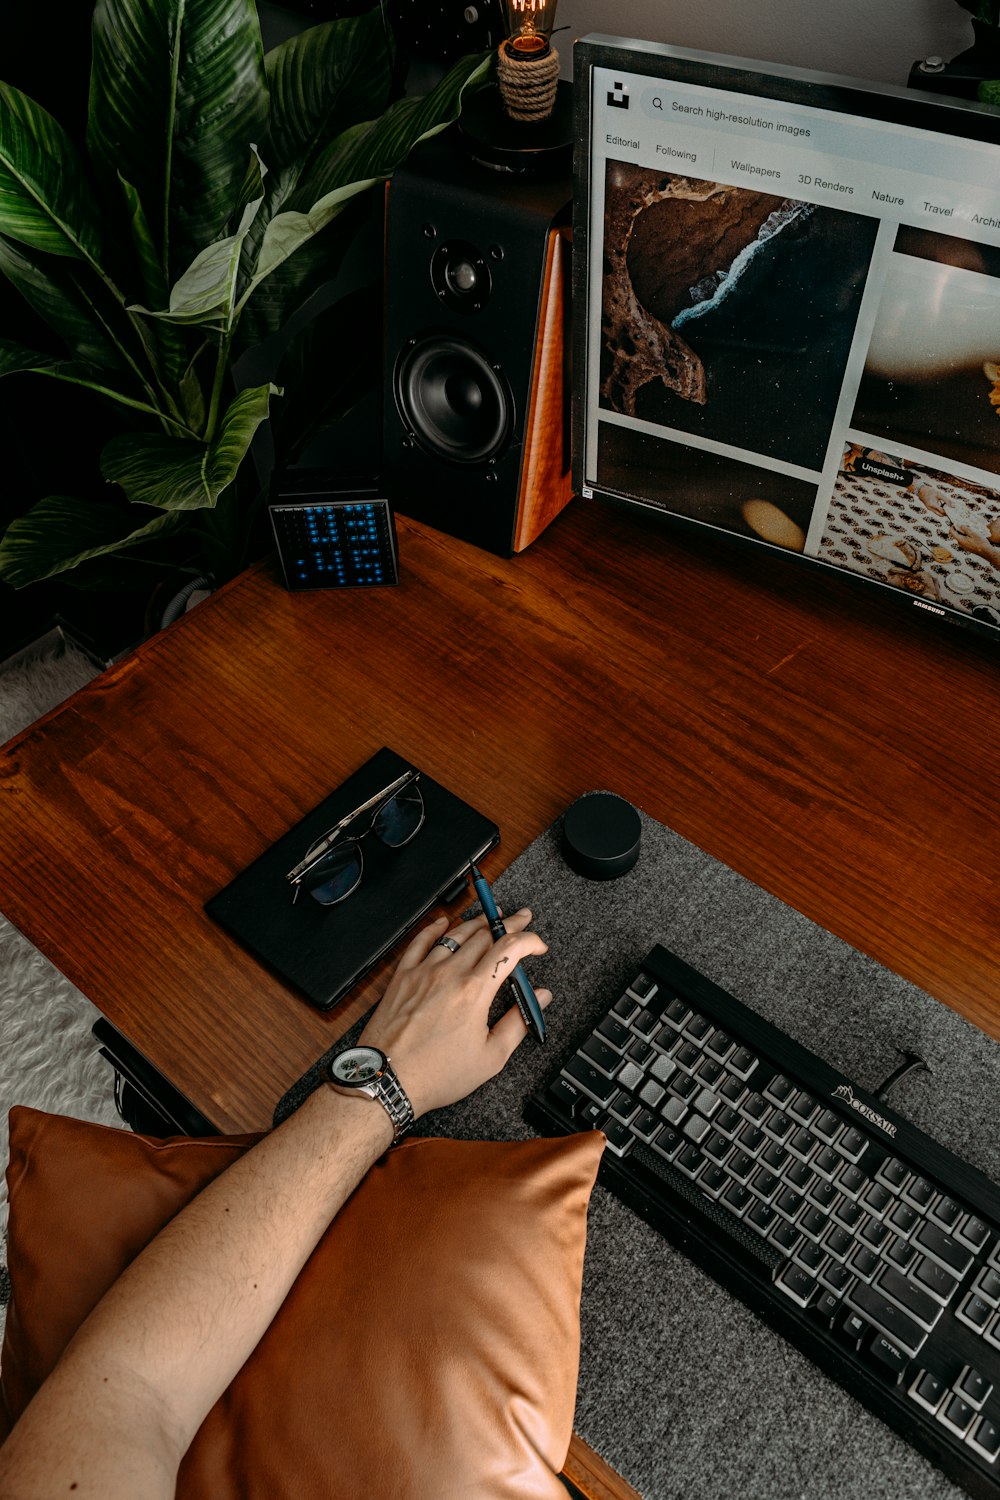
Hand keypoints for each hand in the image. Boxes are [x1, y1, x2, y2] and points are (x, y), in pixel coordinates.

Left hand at [359, 910, 552, 1117]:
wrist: (389, 1079)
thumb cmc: (436, 1074)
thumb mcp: (490, 1058)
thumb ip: (519, 1023)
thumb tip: (540, 999)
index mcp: (474, 992)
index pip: (509, 949)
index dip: (529, 940)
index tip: (538, 946)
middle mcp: (449, 974)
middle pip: (485, 934)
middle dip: (508, 925)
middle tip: (520, 921)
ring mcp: (424, 972)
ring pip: (455, 934)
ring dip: (477, 922)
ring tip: (491, 916)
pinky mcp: (403, 977)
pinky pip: (420, 942)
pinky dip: (435, 928)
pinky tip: (444, 923)